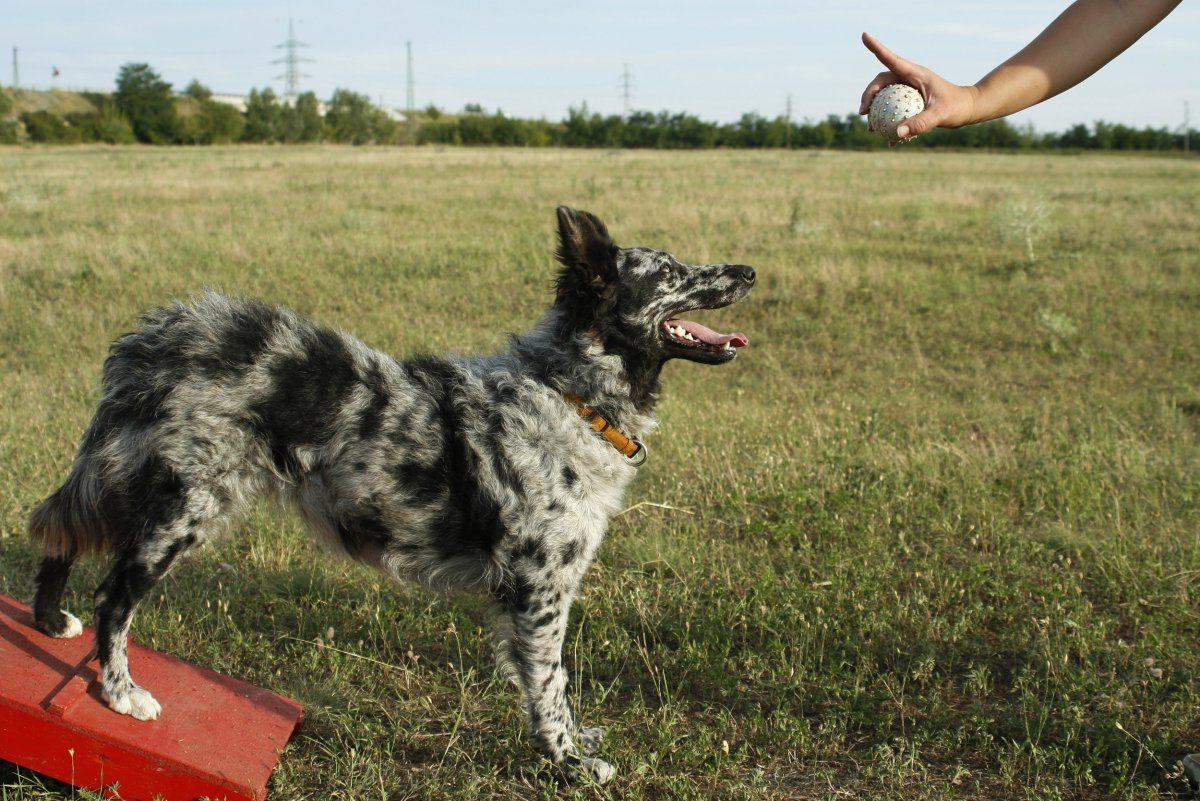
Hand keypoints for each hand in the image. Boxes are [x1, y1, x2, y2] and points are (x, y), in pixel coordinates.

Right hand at [858, 32, 979, 138]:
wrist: (967, 109)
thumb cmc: (957, 107)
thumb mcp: (940, 115)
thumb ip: (920, 123)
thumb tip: (897, 133)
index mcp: (915, 73)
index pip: (892, 60)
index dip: (876, 48)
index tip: (864, 35)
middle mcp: (909, 78)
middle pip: (881, 81)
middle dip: (868, 94)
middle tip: (863, 112)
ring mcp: (908, 89)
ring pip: (884, 96)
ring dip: (875, 110)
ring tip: (872, 129)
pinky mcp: (909, 101)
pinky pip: (893, 109)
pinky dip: (888, 121)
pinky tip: (889, 139)